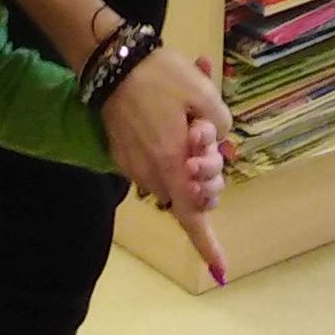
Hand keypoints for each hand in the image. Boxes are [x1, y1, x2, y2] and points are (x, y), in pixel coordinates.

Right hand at [101, 47, 234, 283]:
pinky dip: (167, 148)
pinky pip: (153, 163)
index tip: (222, 272)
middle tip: (207, 137)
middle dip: (204, 175)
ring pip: (170, 177)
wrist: (111, 62)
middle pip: (188, 194)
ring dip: (185, 158)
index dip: (208, 246)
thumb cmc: (161, 78)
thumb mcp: (205, 96)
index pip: (192, 218)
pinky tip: (170, 115)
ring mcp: (133, 166)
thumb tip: (212, 145)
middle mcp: (150, 174)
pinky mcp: (121, 154)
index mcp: (172, 166)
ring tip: (190, 118)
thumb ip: (220, 127)